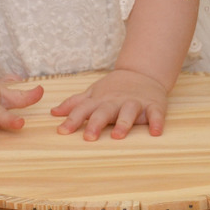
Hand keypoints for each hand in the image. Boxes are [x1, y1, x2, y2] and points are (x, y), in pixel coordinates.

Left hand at [50, 69, 168, 140]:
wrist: (142, 72)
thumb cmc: (114, 88)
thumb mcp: (93, 93)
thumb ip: (75, 104)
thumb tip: (53, 112)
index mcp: (100, 100)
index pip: (83, 109)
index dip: (72, 120)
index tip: (61, 131)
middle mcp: (116, 101)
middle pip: (104, 111)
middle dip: (96, 123)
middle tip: (88, 138)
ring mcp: (135, 102)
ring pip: (129, 111)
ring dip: (124, 123)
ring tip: (118, 136)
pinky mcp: (153, 105)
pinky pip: (156, 114)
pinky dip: (156, 122)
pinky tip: (156, 132)